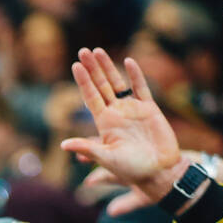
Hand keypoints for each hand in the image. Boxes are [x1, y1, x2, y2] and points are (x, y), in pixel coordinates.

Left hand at [60, 48, 185, 200]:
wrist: (159, 172)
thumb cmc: (132, 169)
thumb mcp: (107, 159)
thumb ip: (88, 149)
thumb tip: (63, 145)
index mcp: (104, 123)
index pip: (90, 97)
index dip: (83, 82)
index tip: (75, 66)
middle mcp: (116, 113)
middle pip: (101, 86)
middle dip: (92, 69)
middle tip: (82, 51)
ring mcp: (132, 109)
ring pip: (118, 83)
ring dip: (108, 67)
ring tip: (98, 50)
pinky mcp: (149, 108)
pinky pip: (141, 88)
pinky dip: (135, 75)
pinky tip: (128, 62)